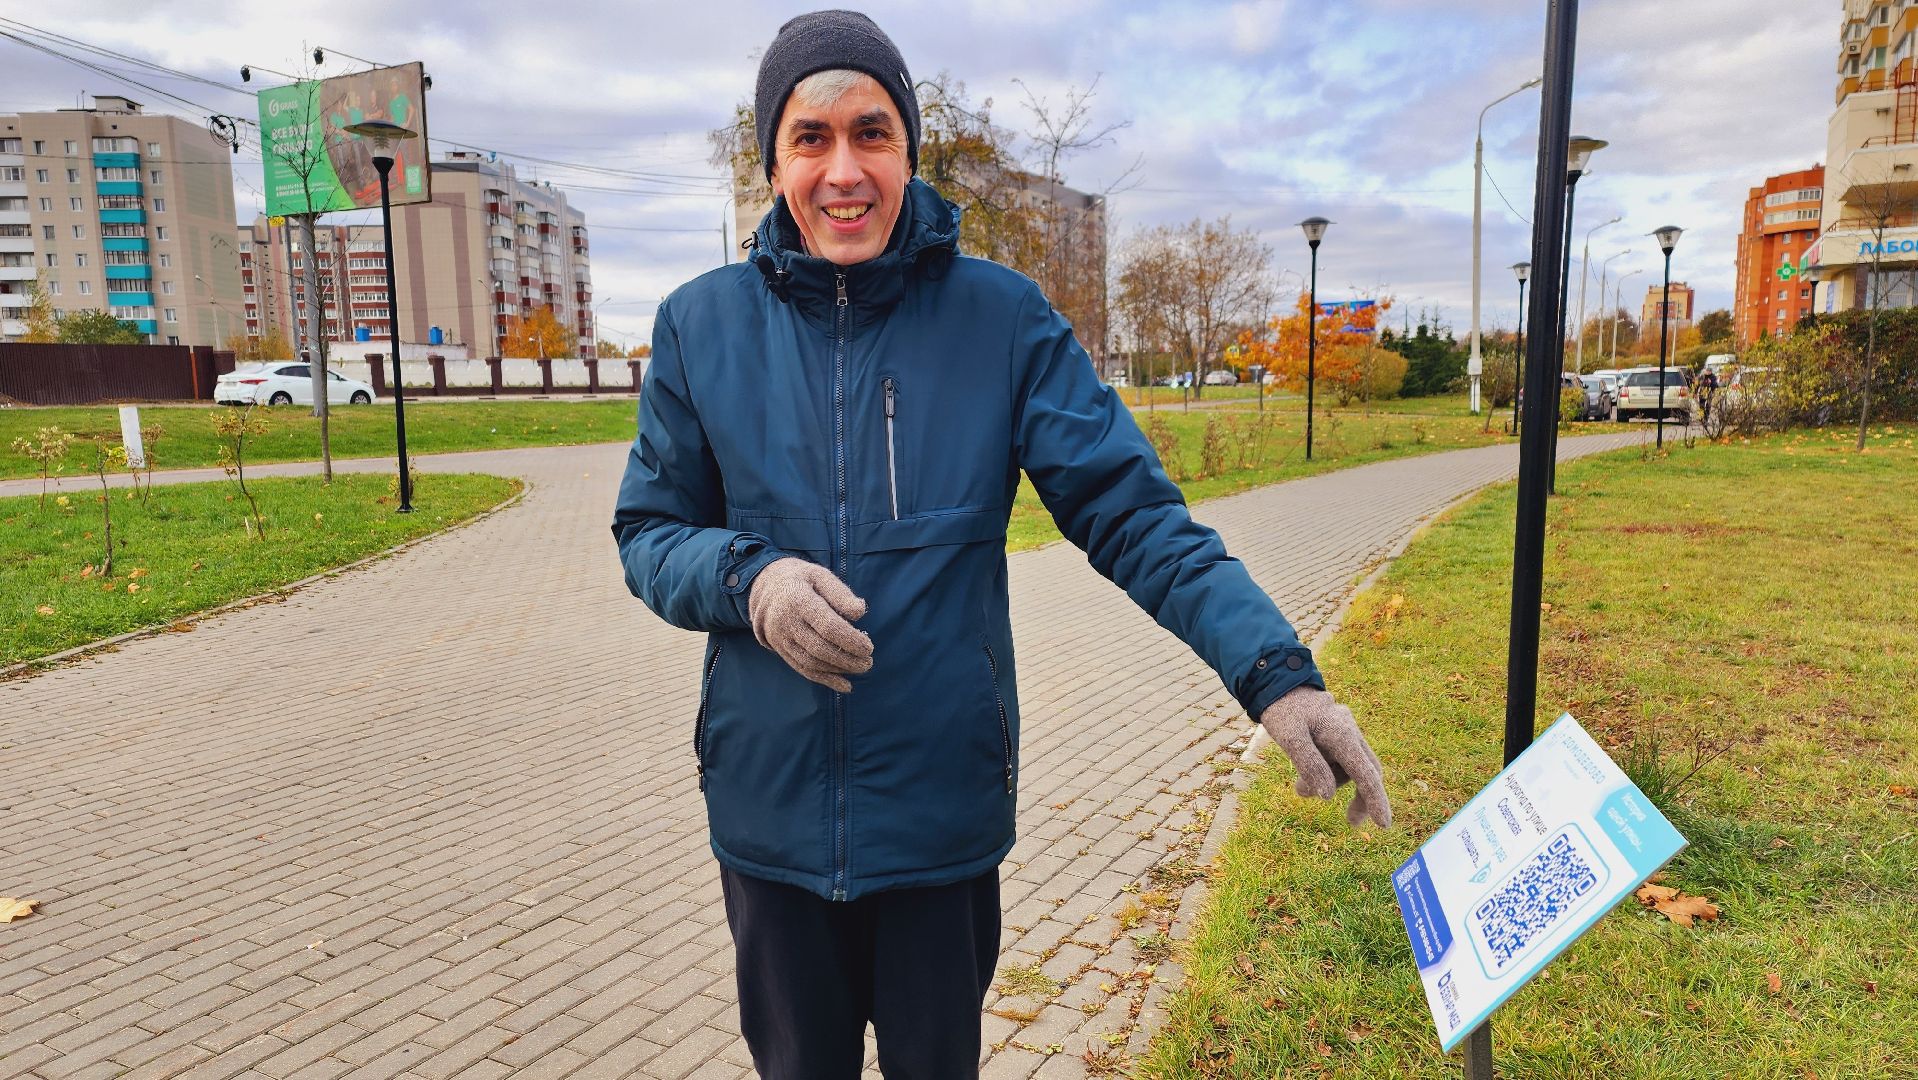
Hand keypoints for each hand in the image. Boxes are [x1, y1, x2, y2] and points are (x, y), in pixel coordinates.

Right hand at [747, 557, 873, 692]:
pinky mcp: (780, 650)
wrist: (766, 589)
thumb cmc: (802, 580)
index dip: (849, 639)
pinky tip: (845, 685)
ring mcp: (781, 639)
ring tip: (861, 668)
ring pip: (811, 662)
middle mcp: (786, 622)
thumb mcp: (820, 576)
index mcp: (798, 599)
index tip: (869, 647)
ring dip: (838, 670)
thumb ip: (840, 593)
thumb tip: (860, 612)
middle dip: (847, 659)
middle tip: (868, 661)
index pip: (826, 626)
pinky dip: (825, 680)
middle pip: (819, 648)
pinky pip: (803, 669)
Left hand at [1259, 686, 1391, 827]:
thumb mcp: (1290, 739)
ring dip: (1330, 783)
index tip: (1384, 825)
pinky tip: (1304, 779)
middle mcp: (1350, 733)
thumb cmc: (1283, 711)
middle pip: (1367, 772)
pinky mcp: (1337, 735)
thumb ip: (1310, 766)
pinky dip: (1326, 773)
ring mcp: (1346, 733)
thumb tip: (1328, 796)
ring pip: (1348, 768)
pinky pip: (1340, 760)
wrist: (1278, 684)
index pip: (1366, 774)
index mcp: (1342, 735)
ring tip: (1299, 788)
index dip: (1375, 800)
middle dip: (1362, 798)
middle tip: (1351, 822)